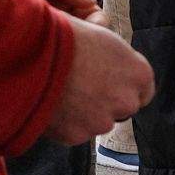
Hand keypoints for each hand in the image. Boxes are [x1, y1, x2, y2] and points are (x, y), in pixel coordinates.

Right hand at [45, 16, 153, 143]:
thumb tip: (112, 62)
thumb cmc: (65, 37)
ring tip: (61, 93)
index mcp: (139, 74)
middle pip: (122, 108)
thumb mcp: (102, 37)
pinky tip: (50, 104)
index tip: (112, 84)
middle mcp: (127, 101)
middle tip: (81, 88)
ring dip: (84, 114)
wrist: (31, 56)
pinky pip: (74, 132)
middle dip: (105, 102)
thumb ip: (116, 58)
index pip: (144, 90)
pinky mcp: (77, 136)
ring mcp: (102, 122)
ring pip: (97, 122)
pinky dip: (64, 124)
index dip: (125, 87)